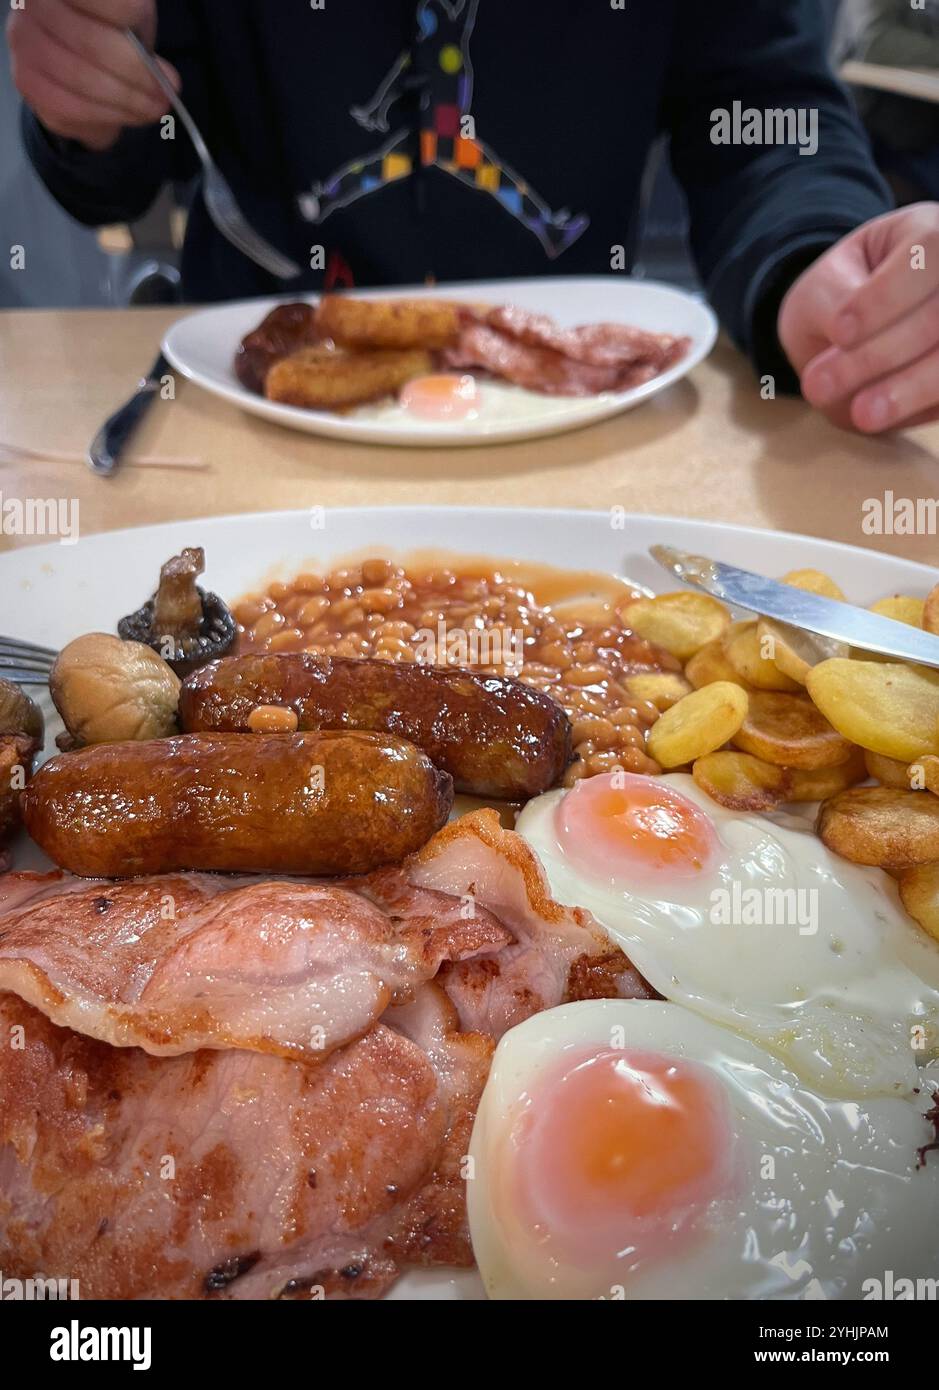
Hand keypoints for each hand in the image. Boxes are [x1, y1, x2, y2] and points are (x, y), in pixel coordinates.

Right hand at [7, 0, 178, 151]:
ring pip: (82, 79)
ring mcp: (23, 39)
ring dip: (128, 100)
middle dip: (138, 73)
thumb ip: (140, 33)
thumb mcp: (130, 16)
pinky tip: (128, 113)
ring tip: (154, 106)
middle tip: (166, 91)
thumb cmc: (109, 28)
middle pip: (91, 42)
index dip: (128, 15)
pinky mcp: (26, 79)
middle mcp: (33, 3)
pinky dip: (108, 115)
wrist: (78, 60)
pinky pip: (71, 106)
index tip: (153, 38)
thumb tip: (164, 78)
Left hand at [778, 203, 938, 432]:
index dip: (886, 297)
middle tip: (817, 386)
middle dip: (878, 356)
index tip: (839, 332)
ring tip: (859, 414)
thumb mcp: (823, 286)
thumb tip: (845, 336)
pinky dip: (920, 407)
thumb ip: (833, 301)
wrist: (851, 329)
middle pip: (937, 317)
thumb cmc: (837, 296)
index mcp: (931, 233)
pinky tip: (883, 421)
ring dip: (907, 391)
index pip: (927, 252)